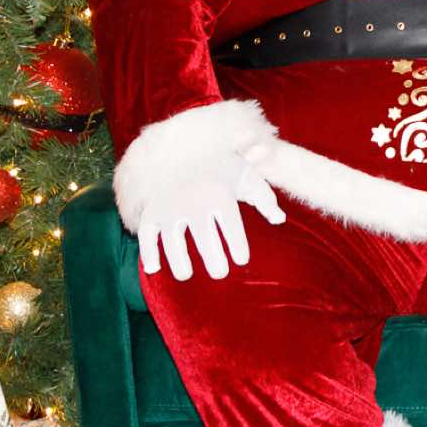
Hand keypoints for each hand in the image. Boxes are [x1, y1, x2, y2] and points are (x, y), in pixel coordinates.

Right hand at [137, 158, 285, 281]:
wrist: (188, 152)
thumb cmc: (224, 171)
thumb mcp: (248, 178)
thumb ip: (265, 199)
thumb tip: (280, 219)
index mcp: (220, 194)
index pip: (231, 225)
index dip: (237, 245)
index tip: (242, 260)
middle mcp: (194, 201)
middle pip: (203, 235)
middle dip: (212, 258)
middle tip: (220, 274)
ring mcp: (170, 207)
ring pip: (172, 238)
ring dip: (177, 259)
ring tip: (186, 275)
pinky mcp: (152, 210)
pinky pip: (146, 233)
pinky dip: (147, 250)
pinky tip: (154, 268)